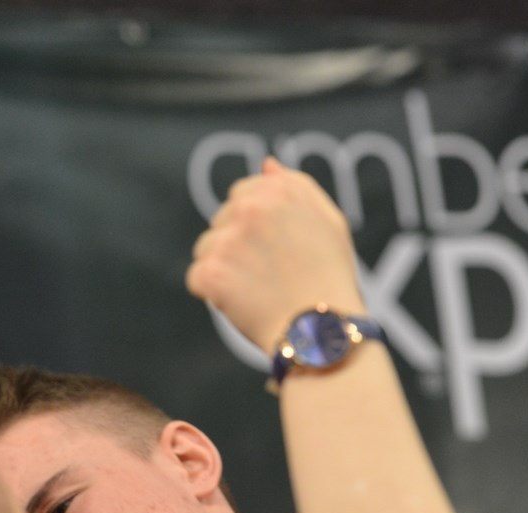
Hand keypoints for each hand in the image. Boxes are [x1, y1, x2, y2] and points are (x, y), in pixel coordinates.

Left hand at [185, 158, 367, 351]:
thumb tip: (266, 164)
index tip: (274, 249)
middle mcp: (250, 208)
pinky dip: (214, 295)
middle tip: (270, 274)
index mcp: (279, 189)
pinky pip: (197, 278)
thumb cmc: (330, 279)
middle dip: (237, 245)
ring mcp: (227, 239)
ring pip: (206, 249)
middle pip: (221, 221)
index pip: (242, 195)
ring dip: (223, 268)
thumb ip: (295, 187)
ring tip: (258, 290)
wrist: (322, 332)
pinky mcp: (209, 272)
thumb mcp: (328, 221)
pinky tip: (243, 303)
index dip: (255, 225)